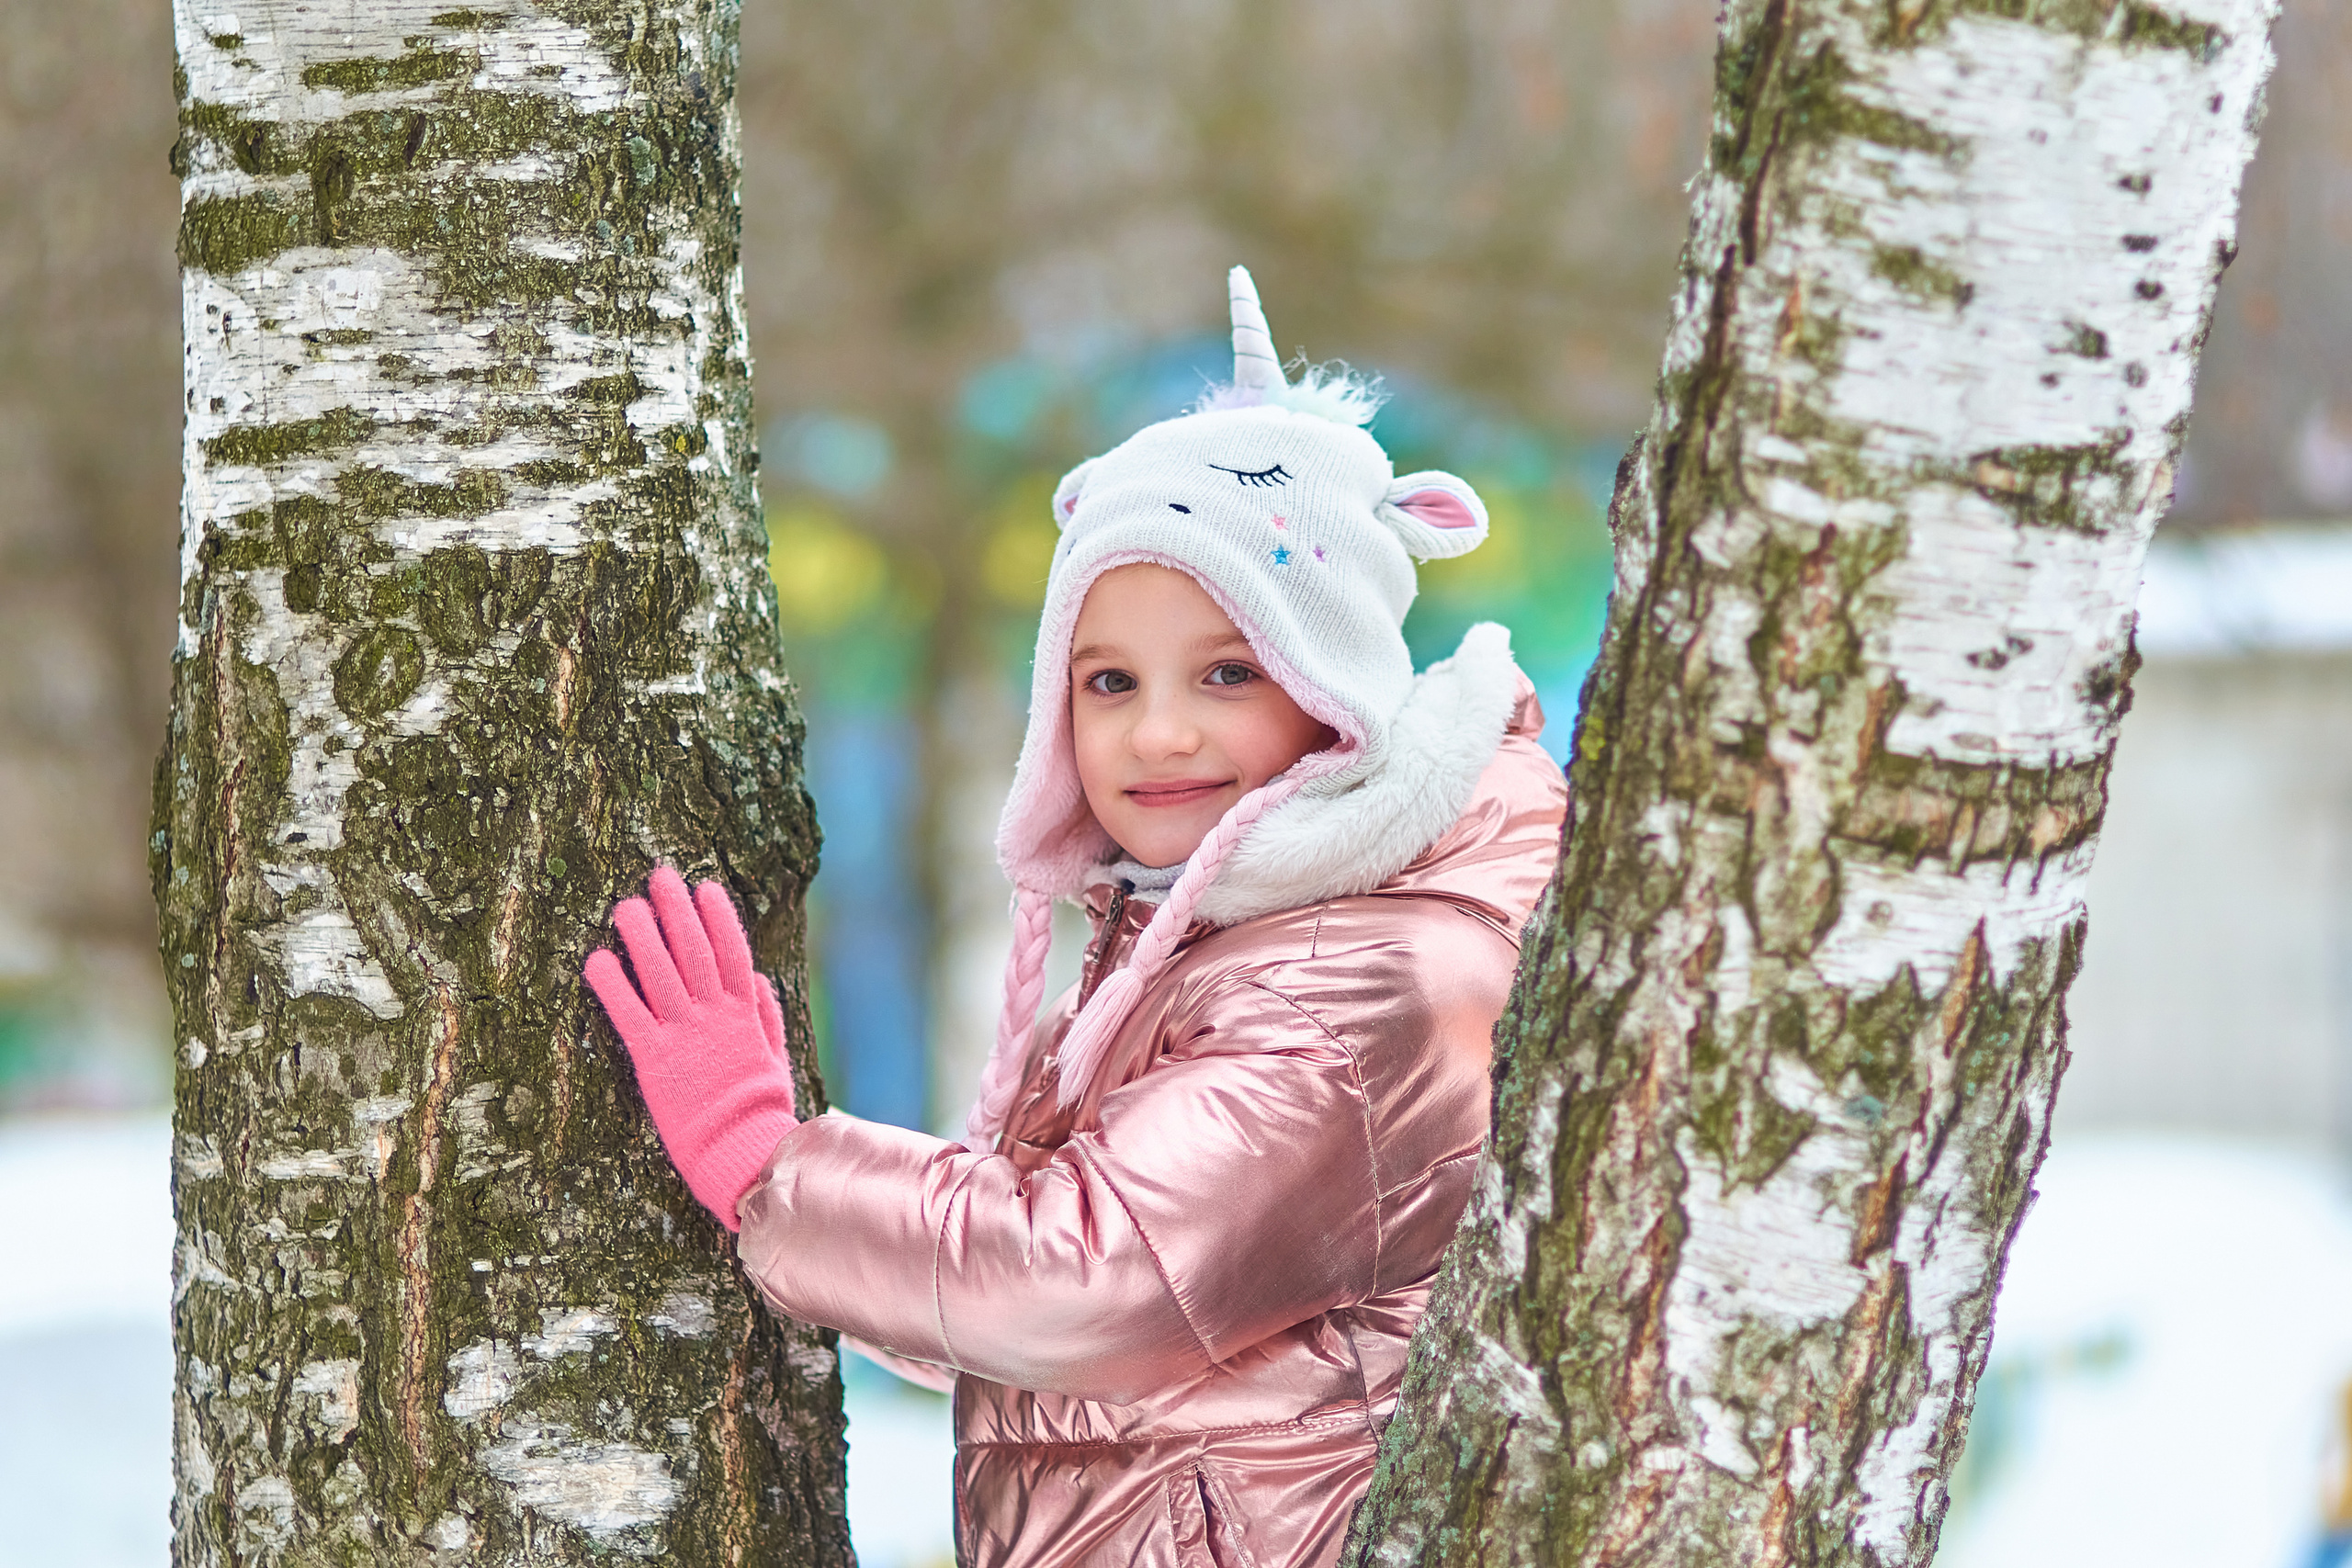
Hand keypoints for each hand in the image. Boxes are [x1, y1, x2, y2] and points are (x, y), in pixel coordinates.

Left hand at [585, 867, 798, 1230]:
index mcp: (743, 1014)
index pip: (731, 951)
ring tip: (625, 906)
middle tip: (659, 877)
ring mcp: (683, 1035)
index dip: (718, 916)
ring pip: (658, 972)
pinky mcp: (653, 1059)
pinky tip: (596, 959)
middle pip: (693, 950)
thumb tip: (755, 977)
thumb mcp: (773, 1058)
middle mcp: (714, 1016)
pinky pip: (627, 1013)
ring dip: (641, 935)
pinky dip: (611, 984)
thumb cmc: (759, 1111)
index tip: (705, 887)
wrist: (741, 1151)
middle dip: (676, 910)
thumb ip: (765, 1016)